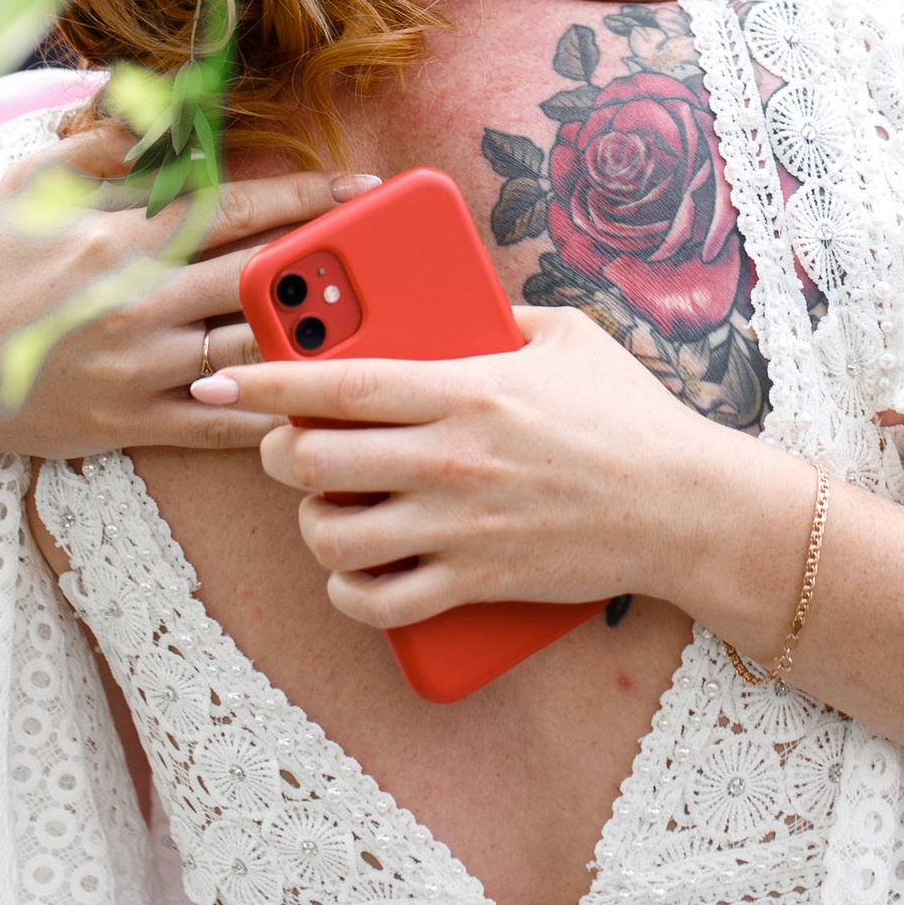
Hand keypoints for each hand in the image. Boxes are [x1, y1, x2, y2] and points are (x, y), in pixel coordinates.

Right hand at [0, 127, 357, 476]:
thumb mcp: (25, 189)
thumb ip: (95, 146)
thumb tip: (153, 110)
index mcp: (119, 238)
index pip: (231, 208)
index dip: (303, 197)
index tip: (359, 188)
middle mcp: (135, 300)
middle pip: (256, 274)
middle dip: (329, 260)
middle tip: (386, 250)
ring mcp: (136, 366)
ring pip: (248, 347)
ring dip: (310, 335)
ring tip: (370, 320)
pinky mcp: (132, 422)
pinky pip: (219, 422)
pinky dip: (269, 412)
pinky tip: (315, 400)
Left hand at [195, 303, 763, 627]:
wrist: (684, 506)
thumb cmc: (629, 415)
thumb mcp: (567, 338)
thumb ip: (500, 315)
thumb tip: (456, 303)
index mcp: (465, 387)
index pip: (338, 381)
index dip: (264, 379)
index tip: (219, 376)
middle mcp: (450, 457)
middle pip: (312, 461)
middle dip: (275, 454)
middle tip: (281, 446)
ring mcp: (459, 525)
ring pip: (332, 537)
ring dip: (311, 525)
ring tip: (323, 509)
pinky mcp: (475, 580)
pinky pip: (378, 602)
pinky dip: (349, 593)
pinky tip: (353, 576)